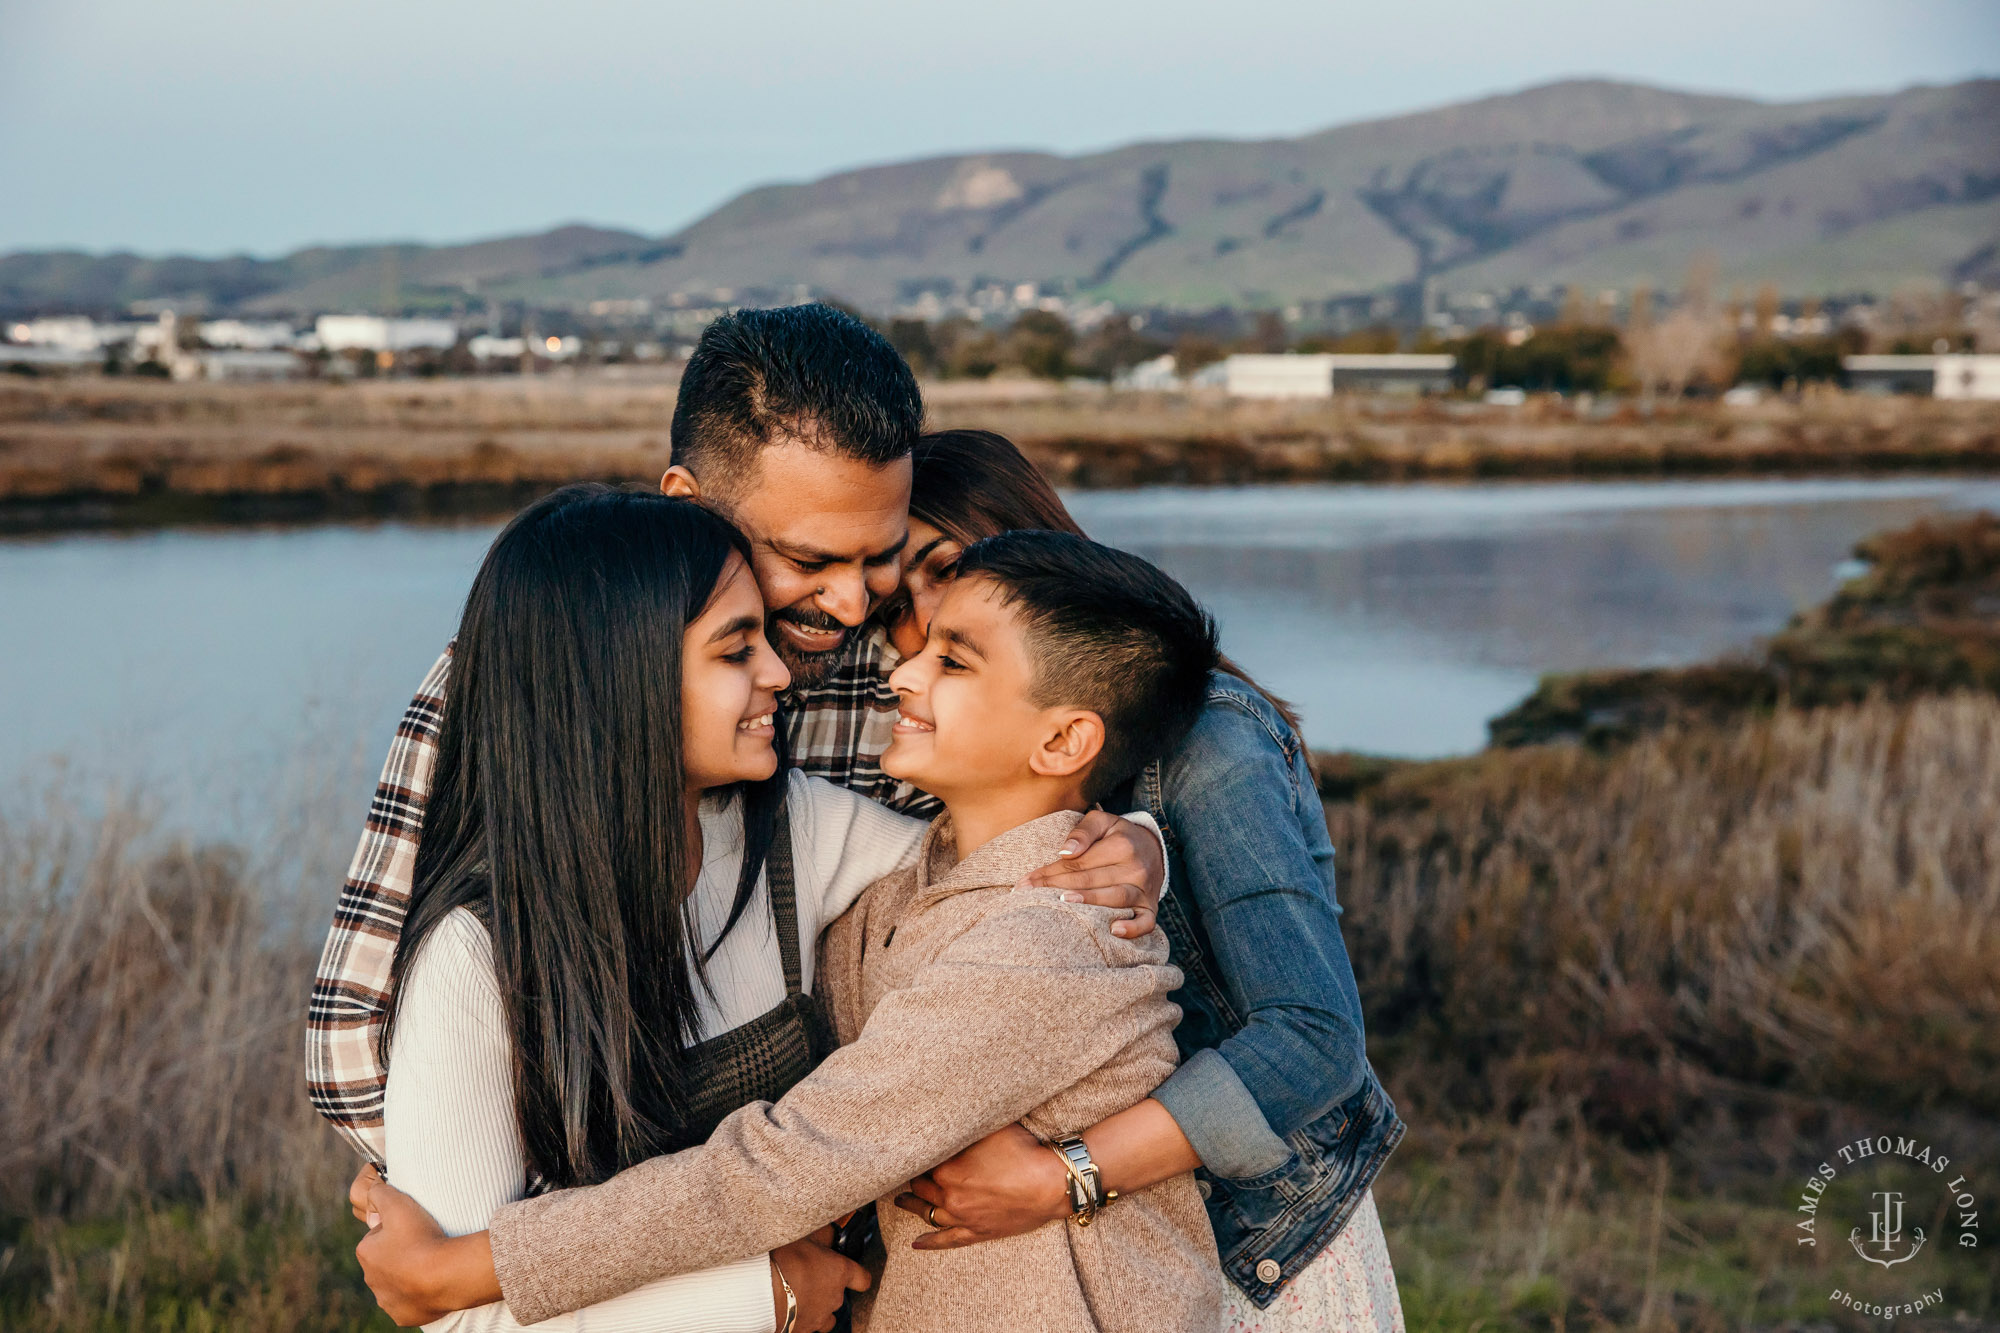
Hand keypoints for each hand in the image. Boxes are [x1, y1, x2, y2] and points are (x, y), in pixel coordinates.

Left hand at [350, 1164, 499, 1325]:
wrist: (444, 1276)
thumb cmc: (421, 1238)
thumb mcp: (398, 1203)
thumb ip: (380, 1192)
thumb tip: (371, 1189)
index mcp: (366, 1252)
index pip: (377, 1236)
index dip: (396, 1229)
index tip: (414, 1227)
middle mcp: (371, 1279)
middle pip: (386, 1260)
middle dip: (401, 1253)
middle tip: (424, 1244)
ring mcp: (387, 1300)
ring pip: (396, 1283)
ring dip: (408, 1274)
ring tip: (431, 1264)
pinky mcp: (403, 1315)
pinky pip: (409, 1303)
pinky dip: (418, 1295)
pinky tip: (431, 1284)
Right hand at [772, 1235, 870, 1332]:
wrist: (762, 1291)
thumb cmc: (785, 1260)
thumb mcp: (805, 1236)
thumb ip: (823, 1235)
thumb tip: (832, 1230)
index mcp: (840, 1272)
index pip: (863, 1279)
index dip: (857, 1277)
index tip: (851, 1274)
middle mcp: (835, 1298)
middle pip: (840, 1297)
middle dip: (827, 1290)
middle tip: (810, 1279)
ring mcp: (819, 1318)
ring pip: (826, 1318)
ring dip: (818, 1310)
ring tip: (801, 1299)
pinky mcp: (803, 1331)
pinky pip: (807, 1327)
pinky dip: (801, 1320)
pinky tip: (789, 1310)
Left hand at [892, 1123, 1069, 1250]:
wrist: (1050, 1183)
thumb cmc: (1023, 1151)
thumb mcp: (990, 1128)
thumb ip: (965, 1126)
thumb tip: (951, 1118)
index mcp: (948, 1171)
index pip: (922, 1163)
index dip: (919, 1155)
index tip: (913, 1149)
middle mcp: (950, 1197)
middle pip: (921, 1188)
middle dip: (914, 1179)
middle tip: (908, 1171)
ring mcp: (963, 1218)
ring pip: (928, 1214)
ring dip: (913, 1206)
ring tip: (901, 1201)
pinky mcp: (978, 1232)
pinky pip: (948, 1241)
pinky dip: (930, 1242)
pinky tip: (917, 1243)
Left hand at [1020, 810, 1163, 937]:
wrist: (1154, 850)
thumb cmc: (1119, 836)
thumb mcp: (1102, 822)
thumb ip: (1082, 831)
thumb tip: (1065, 852)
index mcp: (1122, 845)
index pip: (1079, 862)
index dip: (1050, 872)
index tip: (1025, 882)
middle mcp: (1135, 868)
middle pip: (1091, 879)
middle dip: (1057, 887)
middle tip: (1029, 895)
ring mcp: (1144, 890)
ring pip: (1115, 898)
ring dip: (1088, 902)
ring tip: (1063, 904)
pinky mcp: (1150, 907)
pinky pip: (1146, 922)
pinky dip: (1132, 929)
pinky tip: (1113, 931)